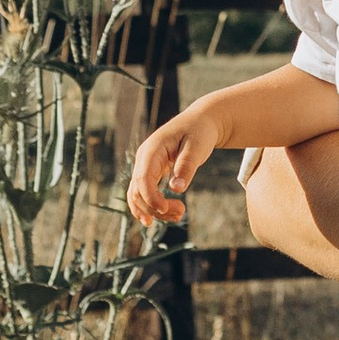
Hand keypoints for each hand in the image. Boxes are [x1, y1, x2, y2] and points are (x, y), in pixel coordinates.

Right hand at [128, 97, 222, 226]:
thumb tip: (176, 189)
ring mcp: (145, 165)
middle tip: (181, 213)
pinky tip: (165, 215)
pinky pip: (144, 193)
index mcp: (152, 149)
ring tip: (178, 217)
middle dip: (155, 207)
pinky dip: (152, 206)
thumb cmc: (200, 132)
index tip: (165, 209)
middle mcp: (144, 158)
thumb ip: (186, 166)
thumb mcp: (197, 147)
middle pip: (137, 190)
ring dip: (153, 210)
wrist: (201, 122)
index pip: (143, 178)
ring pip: (138, 195)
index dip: (150, 197)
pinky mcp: (151, 172)